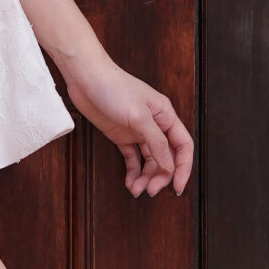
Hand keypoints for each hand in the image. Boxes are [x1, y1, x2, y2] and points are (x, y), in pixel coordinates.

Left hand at [62, 49, 193, 197]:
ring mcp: (137, 131)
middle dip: (160, 176)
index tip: (176, 187)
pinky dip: (132, 172)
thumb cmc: (114, 88)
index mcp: (165, 116)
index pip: (183, 146)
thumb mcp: (139, 116)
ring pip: (149, 161)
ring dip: (145, 177)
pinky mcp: (121, 135)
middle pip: (166, 157)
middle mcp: (155, 125)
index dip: (183, 168)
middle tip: (150, 191)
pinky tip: (129, 182)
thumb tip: (170, 165)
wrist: (85, 78)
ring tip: (136, 190)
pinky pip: (133, 158)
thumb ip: (156, 142)